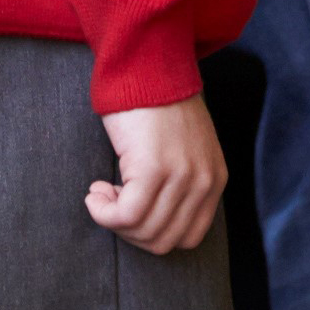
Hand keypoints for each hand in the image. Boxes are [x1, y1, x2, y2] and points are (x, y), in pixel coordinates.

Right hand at [88, 94, 225, 254]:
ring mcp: (180, 177)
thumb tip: (154, 222)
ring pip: (143, 231)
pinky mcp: (152, 170)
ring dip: (113, 221)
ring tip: (101, 192)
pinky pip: (125, 216)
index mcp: (215, 180)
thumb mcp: (186, 150)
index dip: (152, 233)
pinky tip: (94, 192)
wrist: (145, 69)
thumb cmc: (157, 107)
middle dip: (130, 232)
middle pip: (163, 240)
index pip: (188, 237)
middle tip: (111, 205)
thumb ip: (182, 185)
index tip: (132, 211)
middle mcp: (203, 182)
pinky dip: (103, 213)